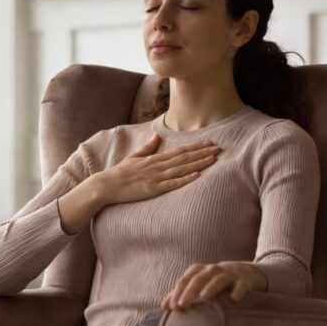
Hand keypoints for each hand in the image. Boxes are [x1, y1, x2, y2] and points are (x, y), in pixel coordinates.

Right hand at [93, 134, 220, 205]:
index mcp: (155, 158)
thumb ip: (147, 147)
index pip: (179, 150)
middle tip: (219, 148)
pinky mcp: (153, 189)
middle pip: (184, 158)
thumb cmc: (120, 172)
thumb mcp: (134, 157)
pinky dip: (185, 179)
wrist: (108, 185)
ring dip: (198, 163)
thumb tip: (156, 136)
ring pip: (182, 168)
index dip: (195, 146)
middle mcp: (158, 166)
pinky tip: (197, 176)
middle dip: (202, 153)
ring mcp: (156, 177)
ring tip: (213, 159)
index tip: (209, 142)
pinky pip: (172, 183)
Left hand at [161, 261, 267, 310]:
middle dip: (190, 291)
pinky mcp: (245, 279)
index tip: (172, 307)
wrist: (245, 273)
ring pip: (219, 278)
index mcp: (200, 271)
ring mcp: (230, 274)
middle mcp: (214, 270)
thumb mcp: (199, 284)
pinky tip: (234, 299)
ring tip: (204, 297)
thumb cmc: (216, 281)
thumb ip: (182, 294)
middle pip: (200, 278)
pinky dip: (238, 290)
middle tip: (182, 305)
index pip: (186, 279)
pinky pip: (242, 284)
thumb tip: (164, 306)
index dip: (177, 291)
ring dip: (211, 287)